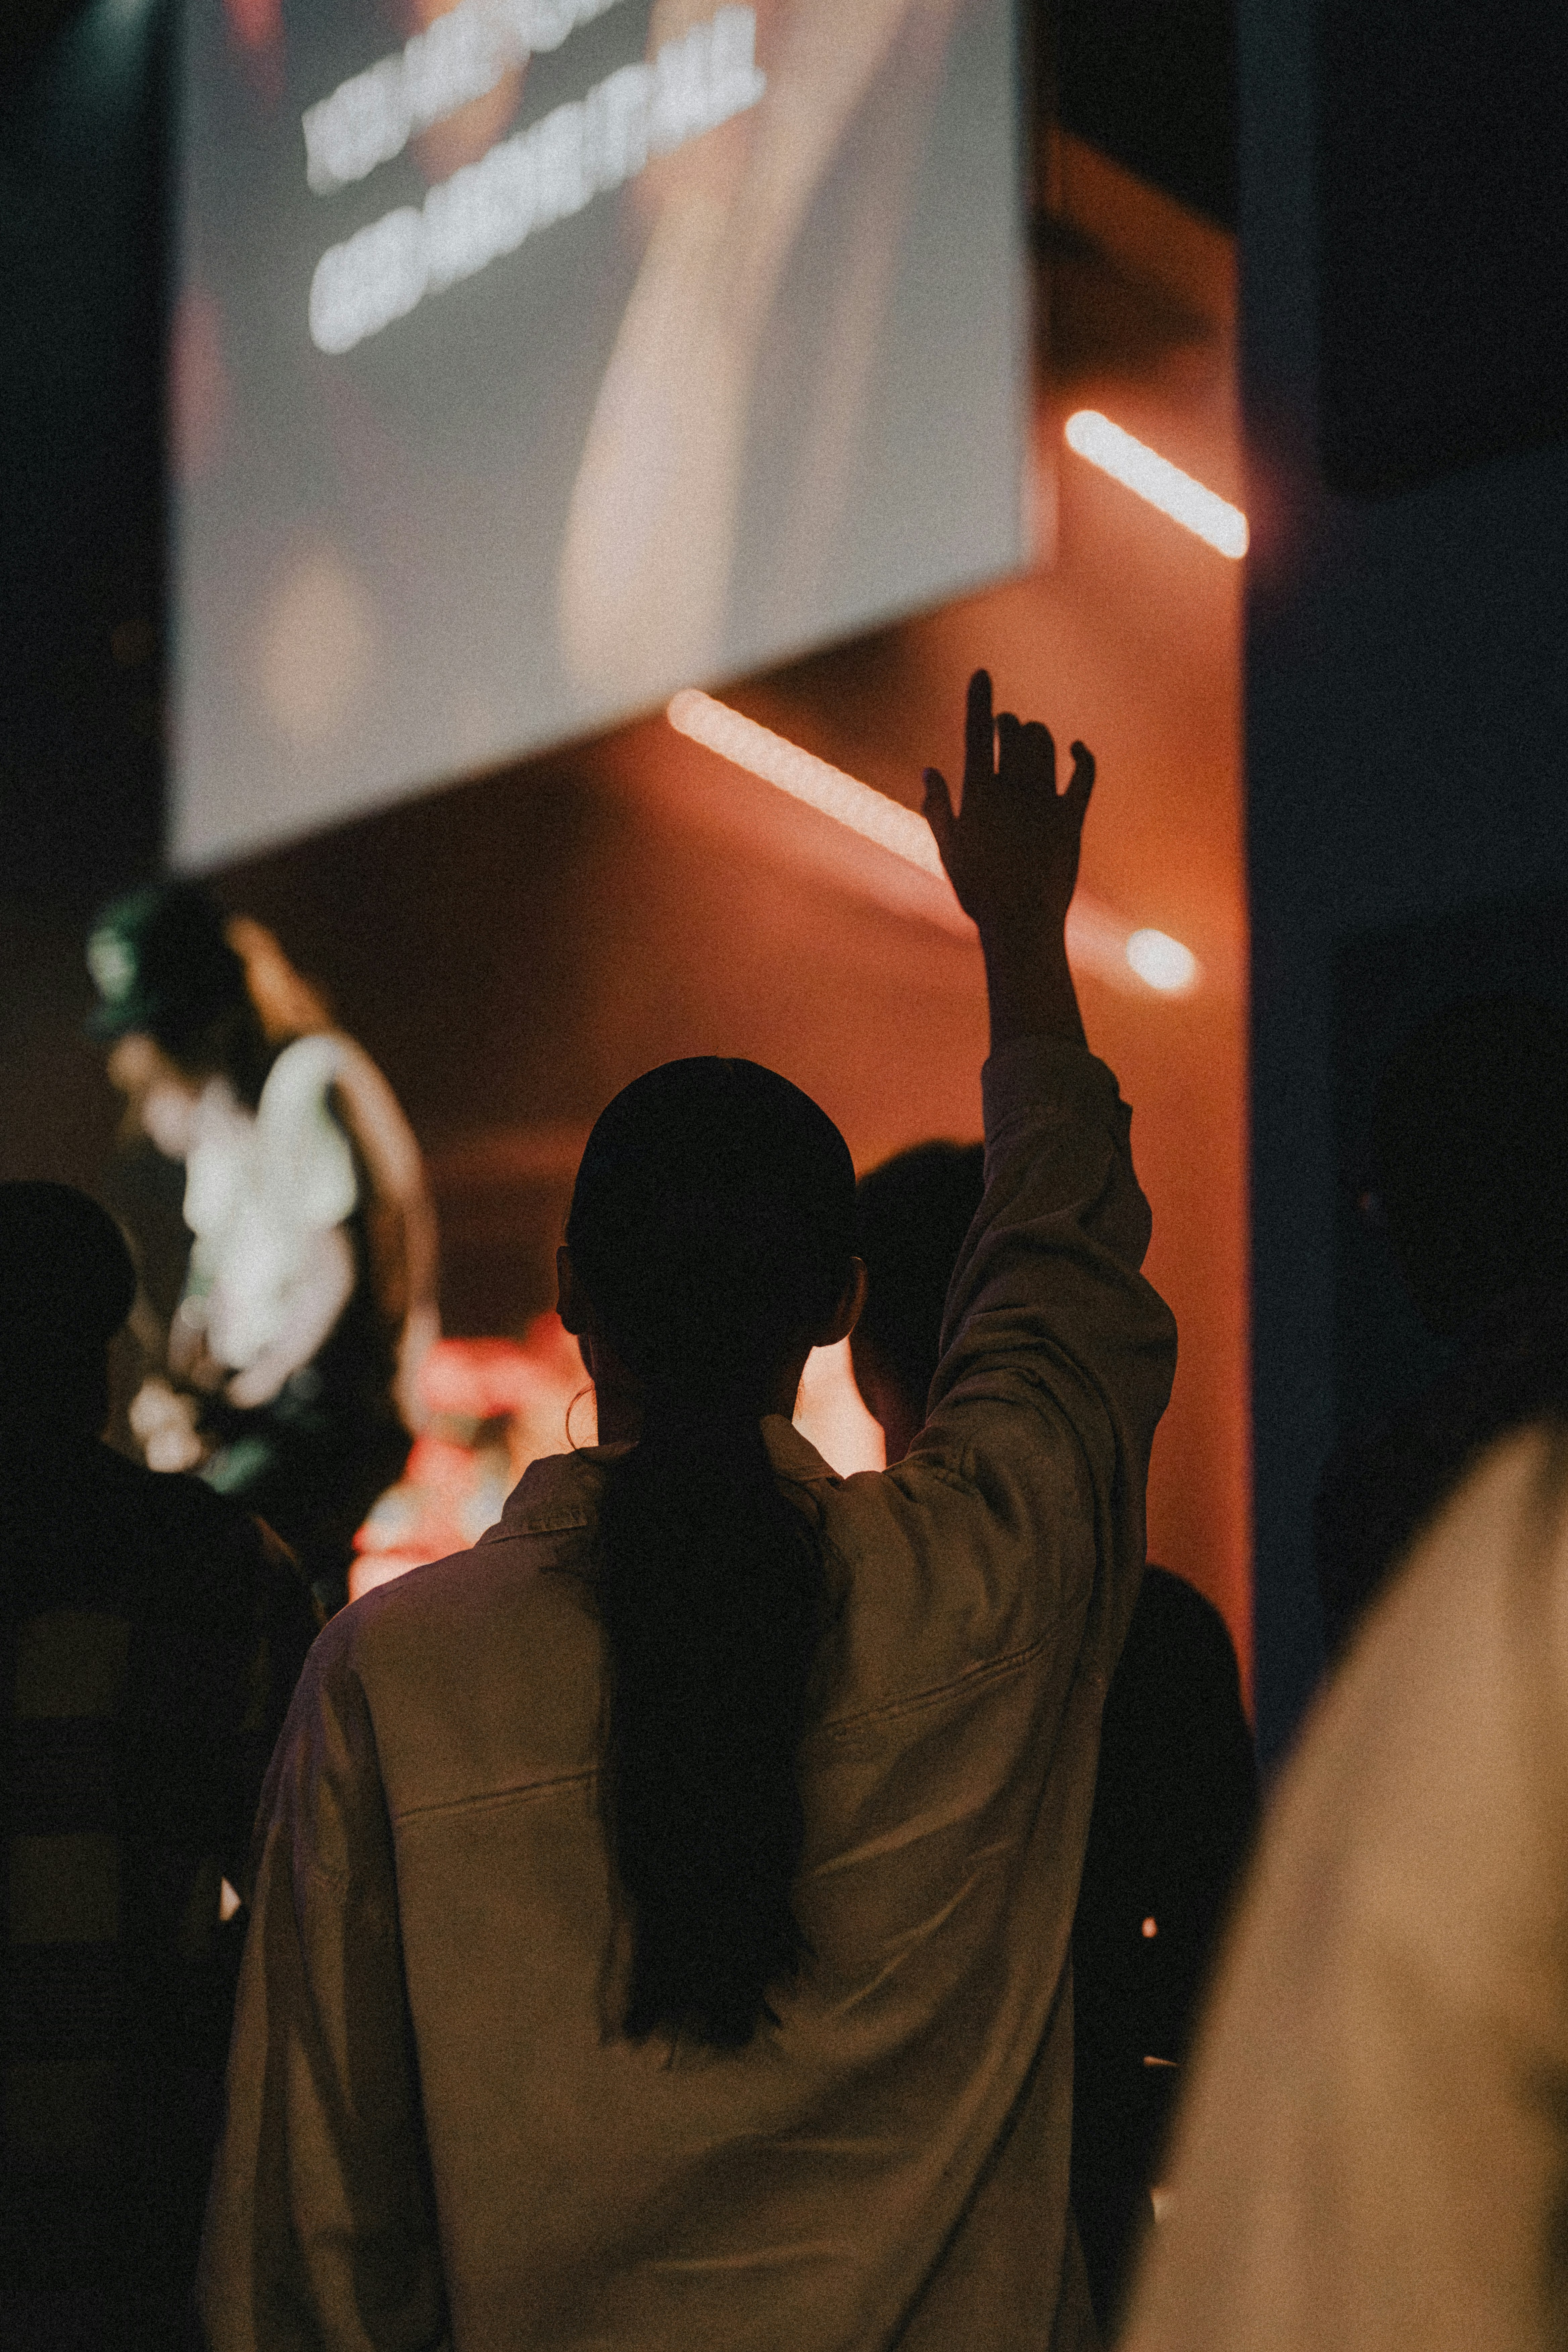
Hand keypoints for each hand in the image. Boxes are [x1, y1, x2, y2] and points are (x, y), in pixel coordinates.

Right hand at [922, 669, 1094, 941]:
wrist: (1021, 924)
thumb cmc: (977, 892)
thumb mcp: (947, 850)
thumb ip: (937, 807)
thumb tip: (929, 770)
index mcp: (978, 794)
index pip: (975, 734)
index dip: (978, 699)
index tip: (982, 673)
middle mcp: (1012, 789)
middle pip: (1014, 732)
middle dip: (1008, 723)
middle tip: (1004, 728)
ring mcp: (1045, 801)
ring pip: (1045, 745)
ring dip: (1037, 735)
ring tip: (1030, 740)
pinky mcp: (1072, 817)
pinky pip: (1084, 774)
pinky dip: (1082, 755)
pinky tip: (1077, 748)